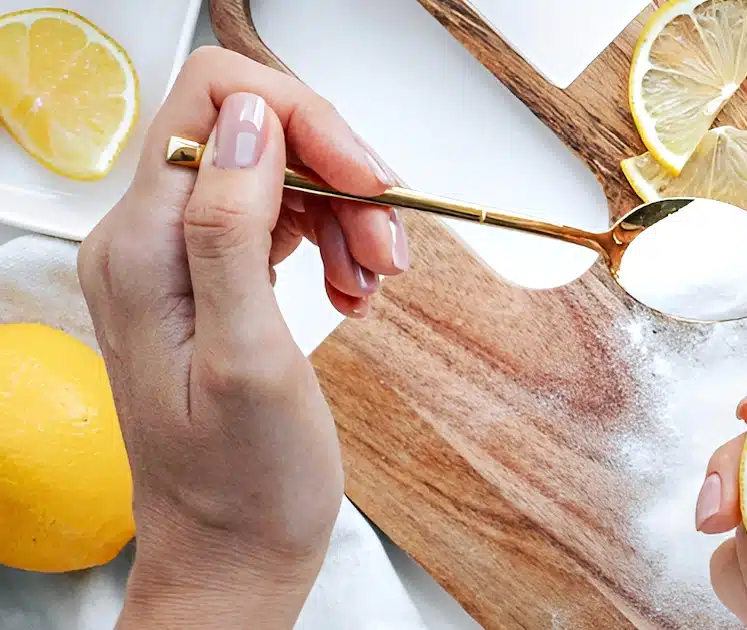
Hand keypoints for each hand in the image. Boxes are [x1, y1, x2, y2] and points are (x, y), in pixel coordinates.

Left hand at [77, 47, 408, 626]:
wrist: (233, 555)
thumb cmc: (244, 485)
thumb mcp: (248, 358)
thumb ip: (231, 231)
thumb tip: (248, 121)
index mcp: (142, 249)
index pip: (214, 104)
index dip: (304, 122)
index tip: (368, 181)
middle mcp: (145, 241)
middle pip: (254, 136)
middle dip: (338, 178)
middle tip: (388, 248)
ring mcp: (176, 261)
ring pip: (276, 178)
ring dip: (344, 217)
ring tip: (374, 281)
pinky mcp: (209, 282)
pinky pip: (278, 222)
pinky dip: (331, 244)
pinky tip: (352, 291)